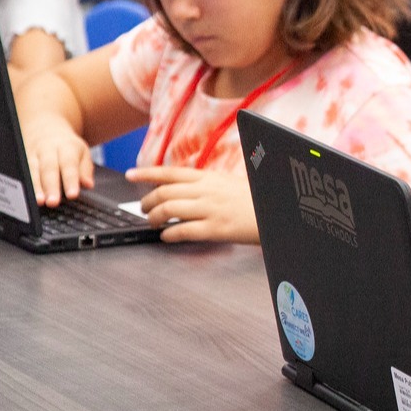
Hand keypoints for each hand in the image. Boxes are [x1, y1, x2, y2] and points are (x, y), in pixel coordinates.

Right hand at [23, 119, 93, 206]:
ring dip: (35, 188)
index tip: (73, 195)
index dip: (71, 181)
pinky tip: (26, 197)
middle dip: (51, 187)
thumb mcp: (82, 152)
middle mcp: (48, 150)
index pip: (69, 165)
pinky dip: (25, 185)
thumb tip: (87, 184)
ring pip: (32, 171)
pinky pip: (23, 172)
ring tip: (39, 201)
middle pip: (49, 169)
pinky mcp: (22, 159)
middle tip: (53, 202)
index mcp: (66, 147)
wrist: (44, 125)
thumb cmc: (67, 145)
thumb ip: (85, 169)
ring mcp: (32, 154)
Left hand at [126, 166, 257, 243]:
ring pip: (169, 210)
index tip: (130, 175)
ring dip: (155, 218)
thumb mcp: (233, 183)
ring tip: (153, 223)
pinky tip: (167, 237)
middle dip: (147, 201)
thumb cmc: (259, 200)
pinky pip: (183, 231)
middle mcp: (207, 191)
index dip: (146, 174)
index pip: (170, 172)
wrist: (280, 212)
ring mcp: (211, 209)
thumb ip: (210, 185)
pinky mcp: (216, 229)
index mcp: (210, 178)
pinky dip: (169, 235)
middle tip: (143, 209)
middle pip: (164, 192)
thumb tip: (190, 189)